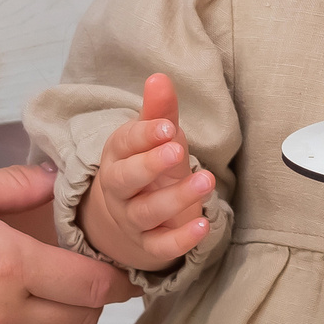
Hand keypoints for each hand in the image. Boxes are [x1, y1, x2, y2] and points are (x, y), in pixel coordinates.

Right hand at [79, 75, 213, 273]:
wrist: (132, 215)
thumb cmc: (149, 165)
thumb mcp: (156, 138)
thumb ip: (160, 111)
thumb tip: (159, 77)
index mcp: (117, 155)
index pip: (124, 144)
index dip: (145, 135)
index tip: (168, 127)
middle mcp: (118, 188)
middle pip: (125, 179)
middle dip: (150, 164)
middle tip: (178, 150)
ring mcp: (131, 219)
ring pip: (146, 212)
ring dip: (176, 198)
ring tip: (206, 181)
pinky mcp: (148, 244)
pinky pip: (161, 246)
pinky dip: (181, 240)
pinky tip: (204, 226)